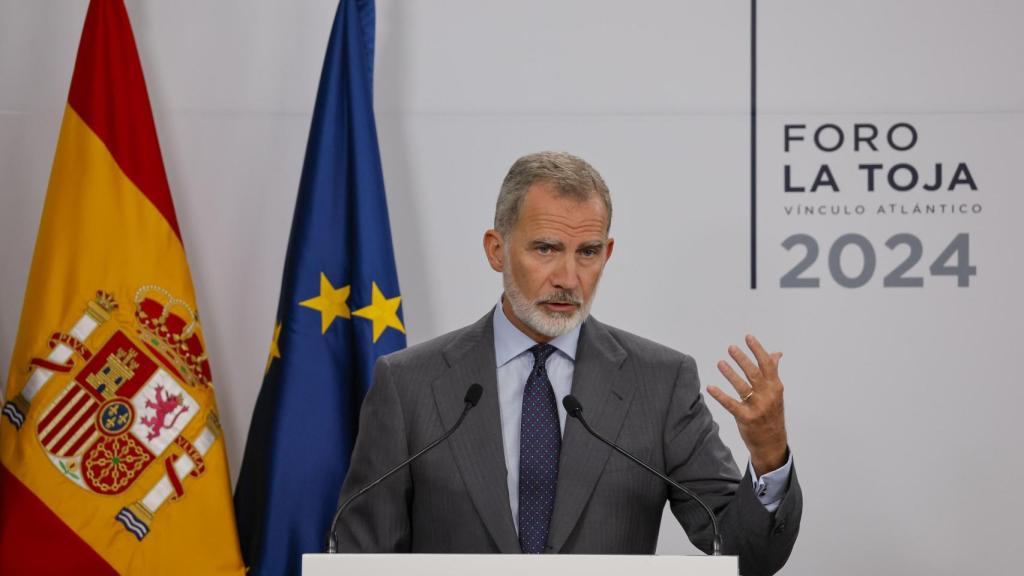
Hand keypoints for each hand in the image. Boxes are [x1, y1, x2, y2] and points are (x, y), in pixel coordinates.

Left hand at [707, 334, 788, 475]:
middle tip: (731, 347)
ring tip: (720, 362)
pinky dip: (720, 395)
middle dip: (742, 359)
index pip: (767, 364)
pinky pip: (731, 404)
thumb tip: (777, 353)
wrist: (772, 443)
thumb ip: (774, 372)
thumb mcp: (776, 393)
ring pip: (742, 387)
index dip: (757, 349)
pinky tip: (710, 387)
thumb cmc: (772, 414)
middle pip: (754, 373)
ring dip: (730, 373)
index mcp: (776, 387)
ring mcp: (757, 407)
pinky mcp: (746, 418)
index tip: (748, 337)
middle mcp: (768, 396)